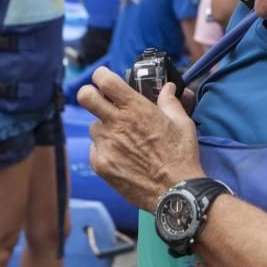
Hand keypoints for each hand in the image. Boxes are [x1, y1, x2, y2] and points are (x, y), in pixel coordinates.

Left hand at [78, 67, 204, 210]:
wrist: (174, 191)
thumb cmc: (181, 155)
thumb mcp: (182, 123)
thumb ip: (170, 102)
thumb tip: (168, 88)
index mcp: (135, 108)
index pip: (104, 80)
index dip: (101, 76)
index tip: (105, 80)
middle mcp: (116, 123)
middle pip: (84, 96)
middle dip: (89, 94)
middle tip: (100, 101)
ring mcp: (105, 145)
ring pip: (93, 126)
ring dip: (104, 128)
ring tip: (124, 140)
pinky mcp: (100, 164)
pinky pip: (95, 149)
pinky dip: (105, 150)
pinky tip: (122, 157)